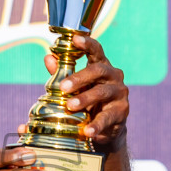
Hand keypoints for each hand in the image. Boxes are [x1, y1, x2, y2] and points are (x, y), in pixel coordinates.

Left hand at [45, 33, 128, 150]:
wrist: (105, 128)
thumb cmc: (88, 101)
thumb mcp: (75, 87)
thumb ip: (62, 73)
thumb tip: (48, 57)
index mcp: (101, 66)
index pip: (96, 50)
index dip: (87, 43)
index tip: (75, 39)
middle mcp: (114, 77)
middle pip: (98, 70)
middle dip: (80, 77)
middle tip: (63, 86)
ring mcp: (120, 94)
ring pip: (102, 92)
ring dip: (85, 98)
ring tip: (70, 107)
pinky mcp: (121, 112)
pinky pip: (108, 117)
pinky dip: (96, 125)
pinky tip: (87, 131)